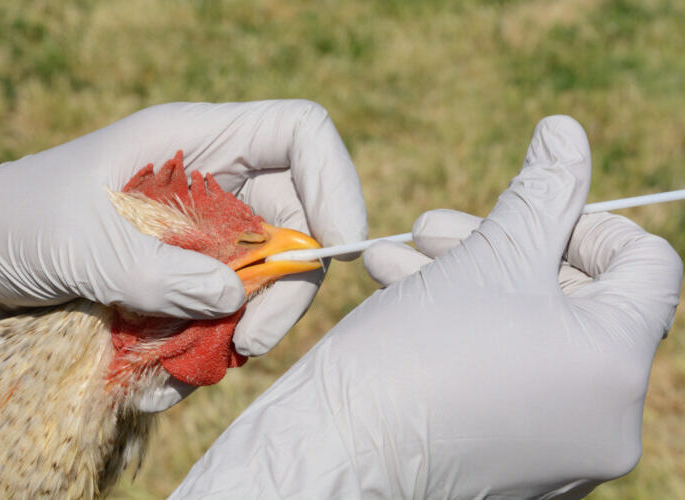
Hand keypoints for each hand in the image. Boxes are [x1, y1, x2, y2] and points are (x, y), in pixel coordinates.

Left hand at [0, 100, 366, 357]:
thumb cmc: (16, 222)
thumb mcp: (80, 243)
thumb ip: (158, 273)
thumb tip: (234, 300)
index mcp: (195, 140)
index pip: (299, 135)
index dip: (335, 182)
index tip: (337, 248)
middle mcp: (212, 183)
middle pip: (295, 220)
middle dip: (285, 286)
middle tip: (251, 341)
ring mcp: (201, 234)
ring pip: (263, 280)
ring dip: (237, 330)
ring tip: (178, 367)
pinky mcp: (186, 279)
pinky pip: (223, 316)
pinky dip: (202, 350)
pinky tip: (153, 375)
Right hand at [170, 116, 681, 497]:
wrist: (337, 452)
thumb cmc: (410, 355)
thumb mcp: (487, 256)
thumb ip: (544, 190)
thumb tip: (568, 131)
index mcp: (614, 365)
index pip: (649, 268)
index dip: (591, 222)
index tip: (531, 213)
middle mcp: (606, 419)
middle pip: (578, 300)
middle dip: (503, 248)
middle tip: (435, 227)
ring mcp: (563, 449)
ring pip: (533, 336)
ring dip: (469, 283)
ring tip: (399, 257)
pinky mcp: (519, 461)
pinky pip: (511, 378)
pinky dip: (469, 334)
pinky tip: (403, 296)